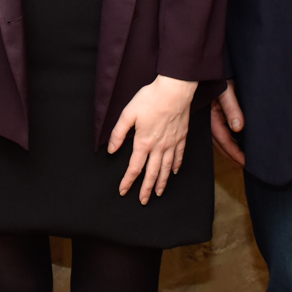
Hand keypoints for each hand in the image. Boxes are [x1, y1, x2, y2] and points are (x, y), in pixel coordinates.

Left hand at [108, 75, 196, 203]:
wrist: (174, 91)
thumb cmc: (150, 99)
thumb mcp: (128, 114)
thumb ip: (118, 133)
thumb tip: (111, 149)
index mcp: (143, 142)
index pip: (134, 167)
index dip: (128, 181)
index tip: (123, 191)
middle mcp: (158, 147)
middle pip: (152, 173)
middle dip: (146, 189)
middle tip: (143, 201)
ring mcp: (172, 143)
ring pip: (166, 168)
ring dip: (161, 182)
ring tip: (158, 193)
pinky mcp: (181, 137)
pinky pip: (179, 156)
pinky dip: (176, 166)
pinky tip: (174, 172)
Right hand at [209, 85, 245, 165]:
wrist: (208, 66)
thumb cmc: (217, 77)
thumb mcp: (227, 91)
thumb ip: (232, 109)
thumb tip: (238, 127)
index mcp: (213, 118)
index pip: (225, 142)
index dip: (236, 154)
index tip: (246, 163)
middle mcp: (210, 121)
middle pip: (222, 145)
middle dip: (233, 156)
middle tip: (245, 165)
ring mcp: (211, 118)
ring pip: (221, 139)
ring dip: (230, 149)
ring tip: (241, 157)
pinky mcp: (213, 113)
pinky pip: (220, 131)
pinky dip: (228, 139)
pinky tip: (236, 140)